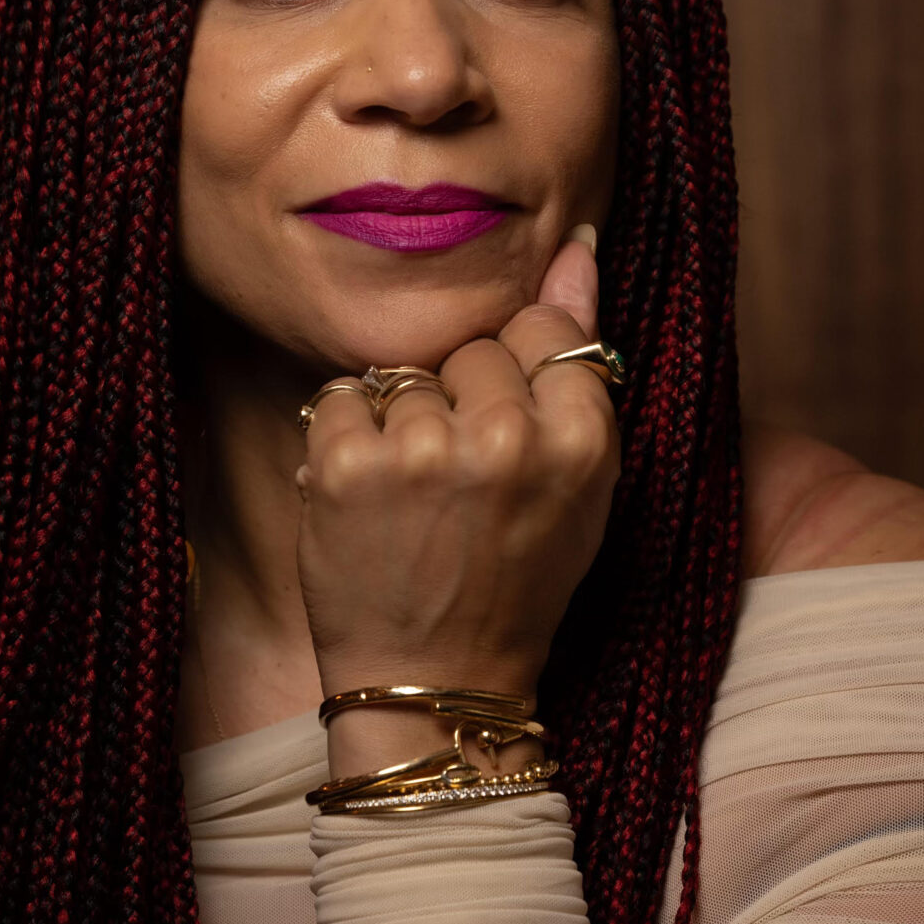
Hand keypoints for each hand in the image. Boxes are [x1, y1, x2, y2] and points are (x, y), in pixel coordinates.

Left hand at [295, 231, 615, 713]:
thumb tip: (578, 243)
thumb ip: (578, 360)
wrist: (435, 680)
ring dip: (400, 422)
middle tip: (461, 485)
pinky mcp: (348, 464)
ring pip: (405, 374)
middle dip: (459, 399)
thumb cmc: (513, 583)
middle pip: (472, 347)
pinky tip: (368, 496)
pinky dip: (345, 439)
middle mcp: (506, 439)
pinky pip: (342, 396)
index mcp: (581, 441)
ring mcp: (422, 451)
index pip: (544, 328)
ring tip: (415, 499)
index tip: (508, 436)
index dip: (518, 379)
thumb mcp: (579, 483)